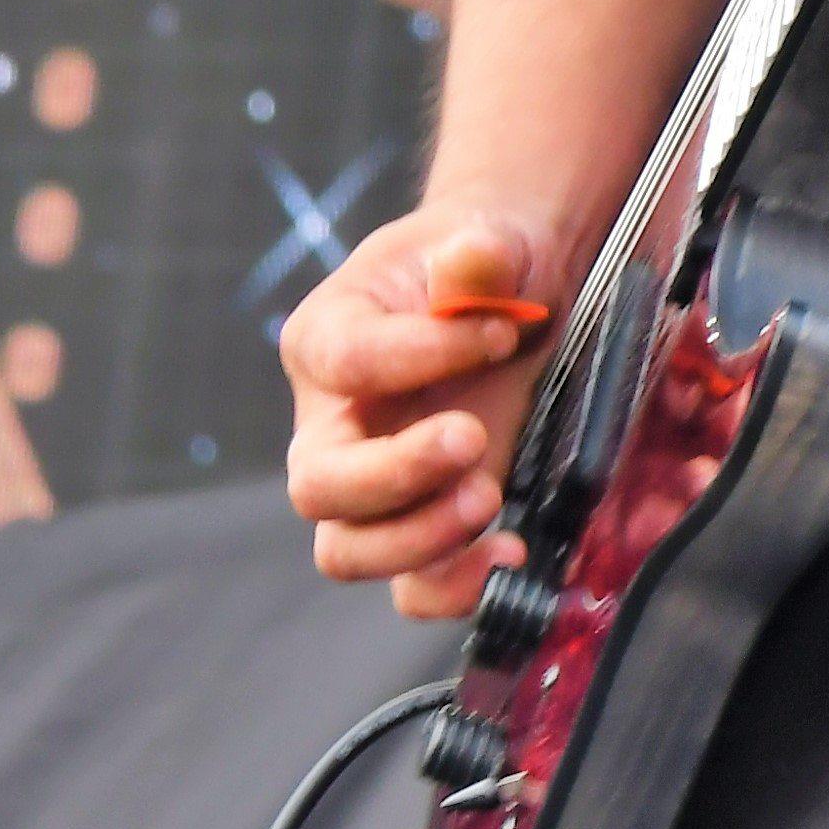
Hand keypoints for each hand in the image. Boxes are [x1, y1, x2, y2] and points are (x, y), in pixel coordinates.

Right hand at [283, 205, 558, 620]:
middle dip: (394, 473)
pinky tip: (509, 551)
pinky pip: (409, 587)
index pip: (345, 362)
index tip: (500, 330)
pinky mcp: (419, 525)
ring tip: (490, 500)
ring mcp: (370, 486)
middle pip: (318, 482)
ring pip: (347, 549)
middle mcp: (330, 424)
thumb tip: (475, 258)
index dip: (419, 354)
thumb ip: (475, 253)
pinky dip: (452, 586)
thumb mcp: (484, 240)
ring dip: (418, 540)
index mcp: (325, 339)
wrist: (506, 304)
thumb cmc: (477, 269)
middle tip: (473, 438)